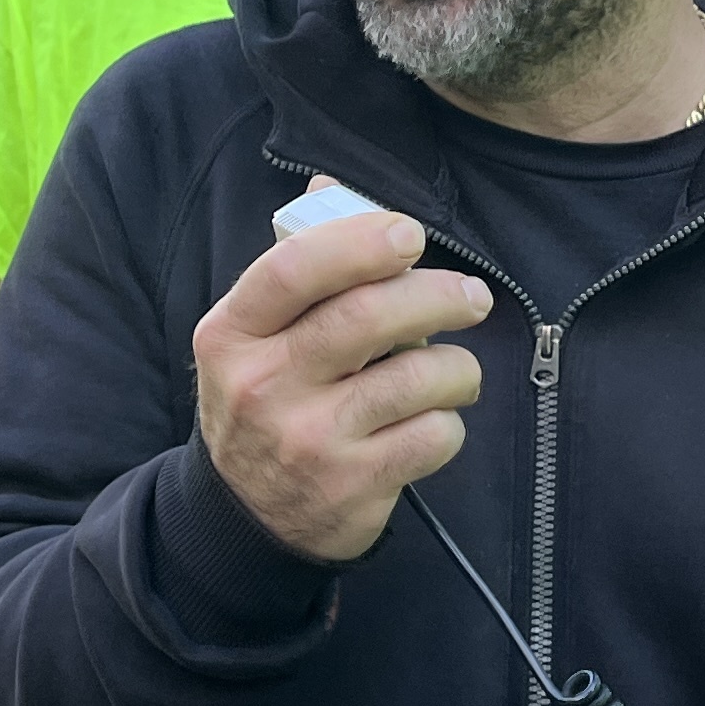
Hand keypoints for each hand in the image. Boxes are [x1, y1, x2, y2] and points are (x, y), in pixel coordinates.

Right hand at [192, 201, 487, 563]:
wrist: (248, 518)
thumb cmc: (267, 402)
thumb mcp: (256, 338)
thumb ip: (298, 266)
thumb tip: (333, 187)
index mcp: (232, 333)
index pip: (295, 267)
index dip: (362, 241)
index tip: (409, 236)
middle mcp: (262, 386)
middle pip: (368, 316)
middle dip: (438, 295)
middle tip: (472, 297)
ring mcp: (307, 441)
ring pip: (417, 376)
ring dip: (457, 367)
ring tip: (456, 372)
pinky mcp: (351, 487)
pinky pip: (433, 435)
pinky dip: (449, 424)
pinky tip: (431, 424)